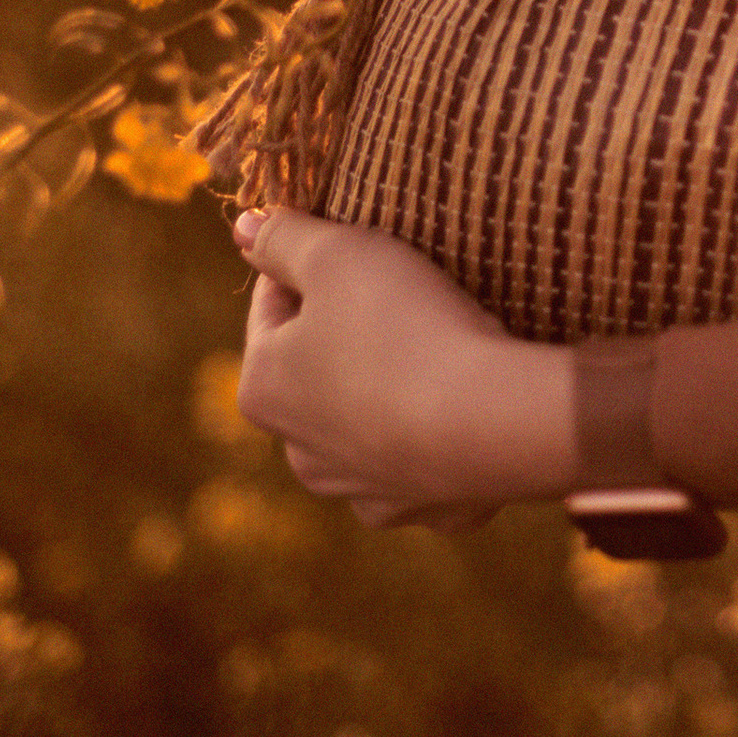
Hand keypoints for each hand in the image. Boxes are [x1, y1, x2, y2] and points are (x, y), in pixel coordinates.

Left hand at [232, 205, 577, 527]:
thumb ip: (283, 236)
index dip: (312, 263)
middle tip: (402, 294)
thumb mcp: (337, 254)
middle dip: (348, 332)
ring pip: (366, 419)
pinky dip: (436, 429)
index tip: (356, 243)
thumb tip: (245, 227)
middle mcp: (299, 452)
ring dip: (388, 386)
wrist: (492, 421)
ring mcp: (361, 489)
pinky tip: (463, 400)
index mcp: (262, 388)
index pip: (274, 304)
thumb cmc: (404, 325)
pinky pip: (424, 454)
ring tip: (435, 346)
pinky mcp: (423, 510)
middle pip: (318, 368)